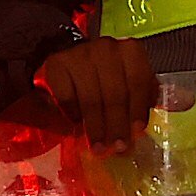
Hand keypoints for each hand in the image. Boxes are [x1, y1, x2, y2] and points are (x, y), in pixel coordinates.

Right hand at [32, 36, 155, 146]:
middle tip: (117, 147)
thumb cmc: (104, 80)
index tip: (137, 131)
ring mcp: (79, 54)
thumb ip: (137, 100)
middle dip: (117, 124)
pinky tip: (76, 122)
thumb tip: (139, 130)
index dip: (138, 108)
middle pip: (114, 93)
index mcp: (130, 51)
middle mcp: (106, 48)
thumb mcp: (127, 84)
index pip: (138, 81)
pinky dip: (73, 113)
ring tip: (98, 147)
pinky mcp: (57, 64)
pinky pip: (67, 96)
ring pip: (91, 97)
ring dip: (95, 126)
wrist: (70, 64)